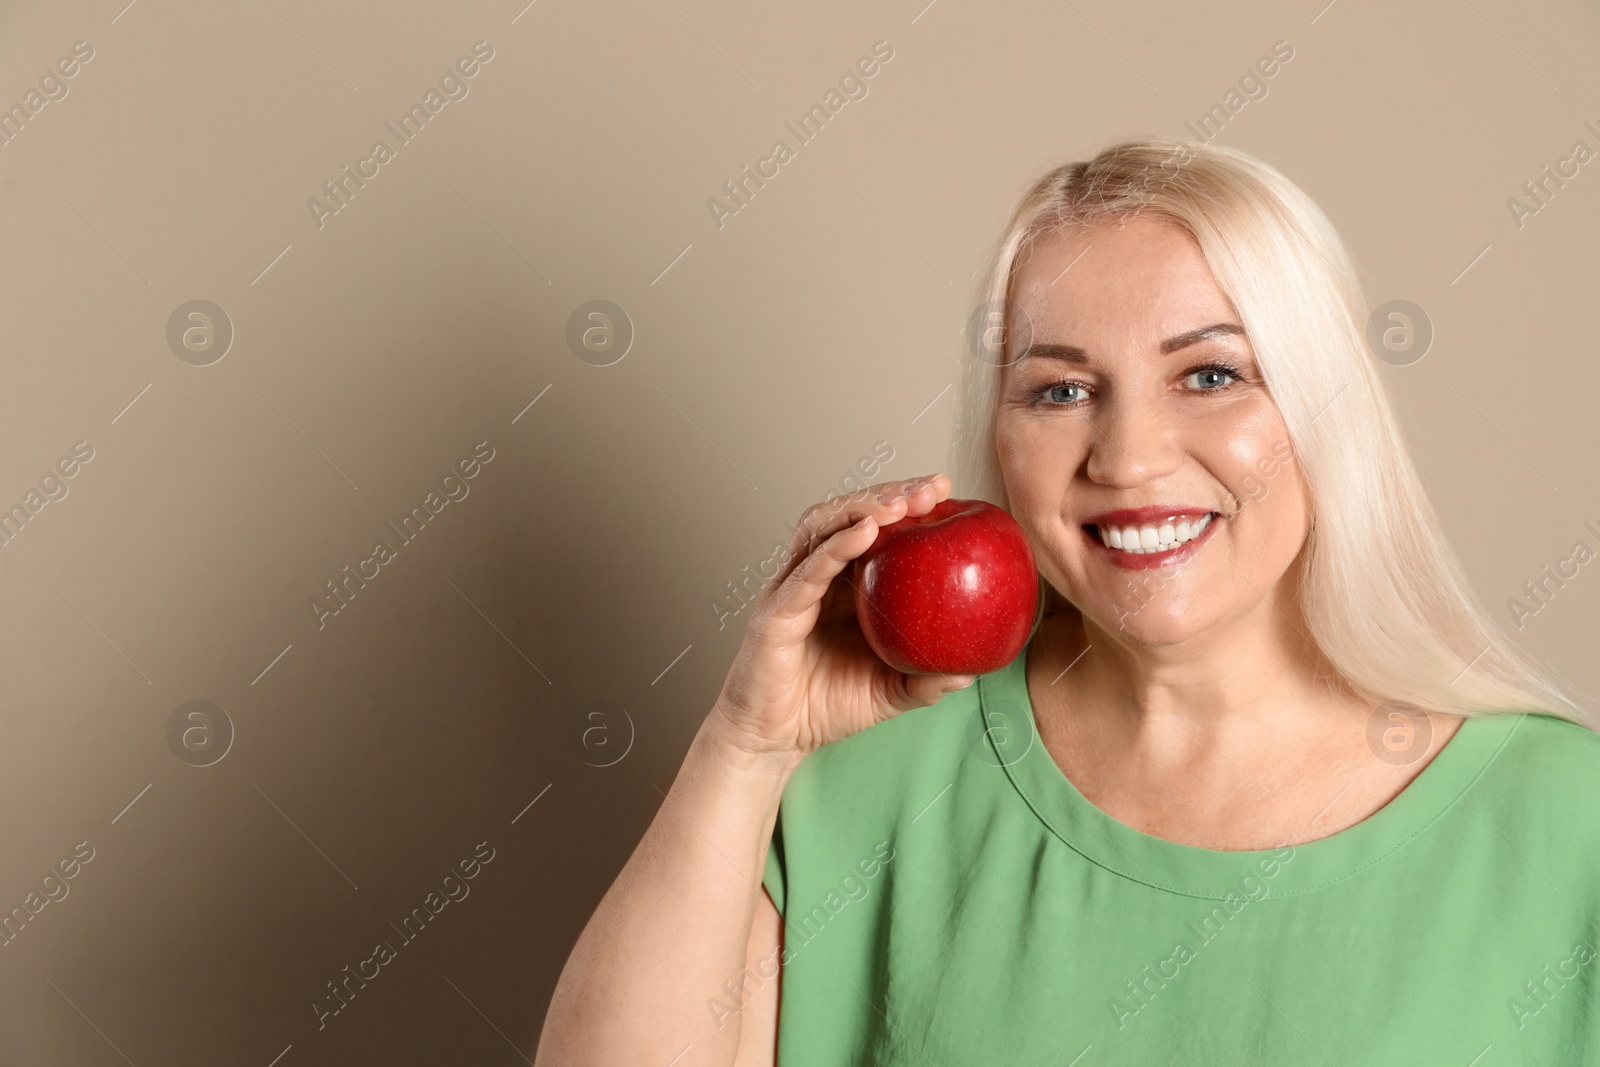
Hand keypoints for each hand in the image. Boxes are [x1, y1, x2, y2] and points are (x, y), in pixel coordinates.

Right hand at [705, 474, 975, 768]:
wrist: (772, 740)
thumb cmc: (823, 708)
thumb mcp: (888, 693)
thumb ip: (924, 681)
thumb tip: (969, 673)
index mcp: (844, 585)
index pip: (873, 528)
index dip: (905, 504)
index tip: (945, 492)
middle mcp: (816, 575)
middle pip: (849, 515)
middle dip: (890, 494)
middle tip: (931, 488)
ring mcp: (793, 588)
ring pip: (823, 528)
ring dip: (861, 507)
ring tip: (898, 503)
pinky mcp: (777, 611)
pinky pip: (808, 571)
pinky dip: (835, 547)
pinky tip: (865, 533)